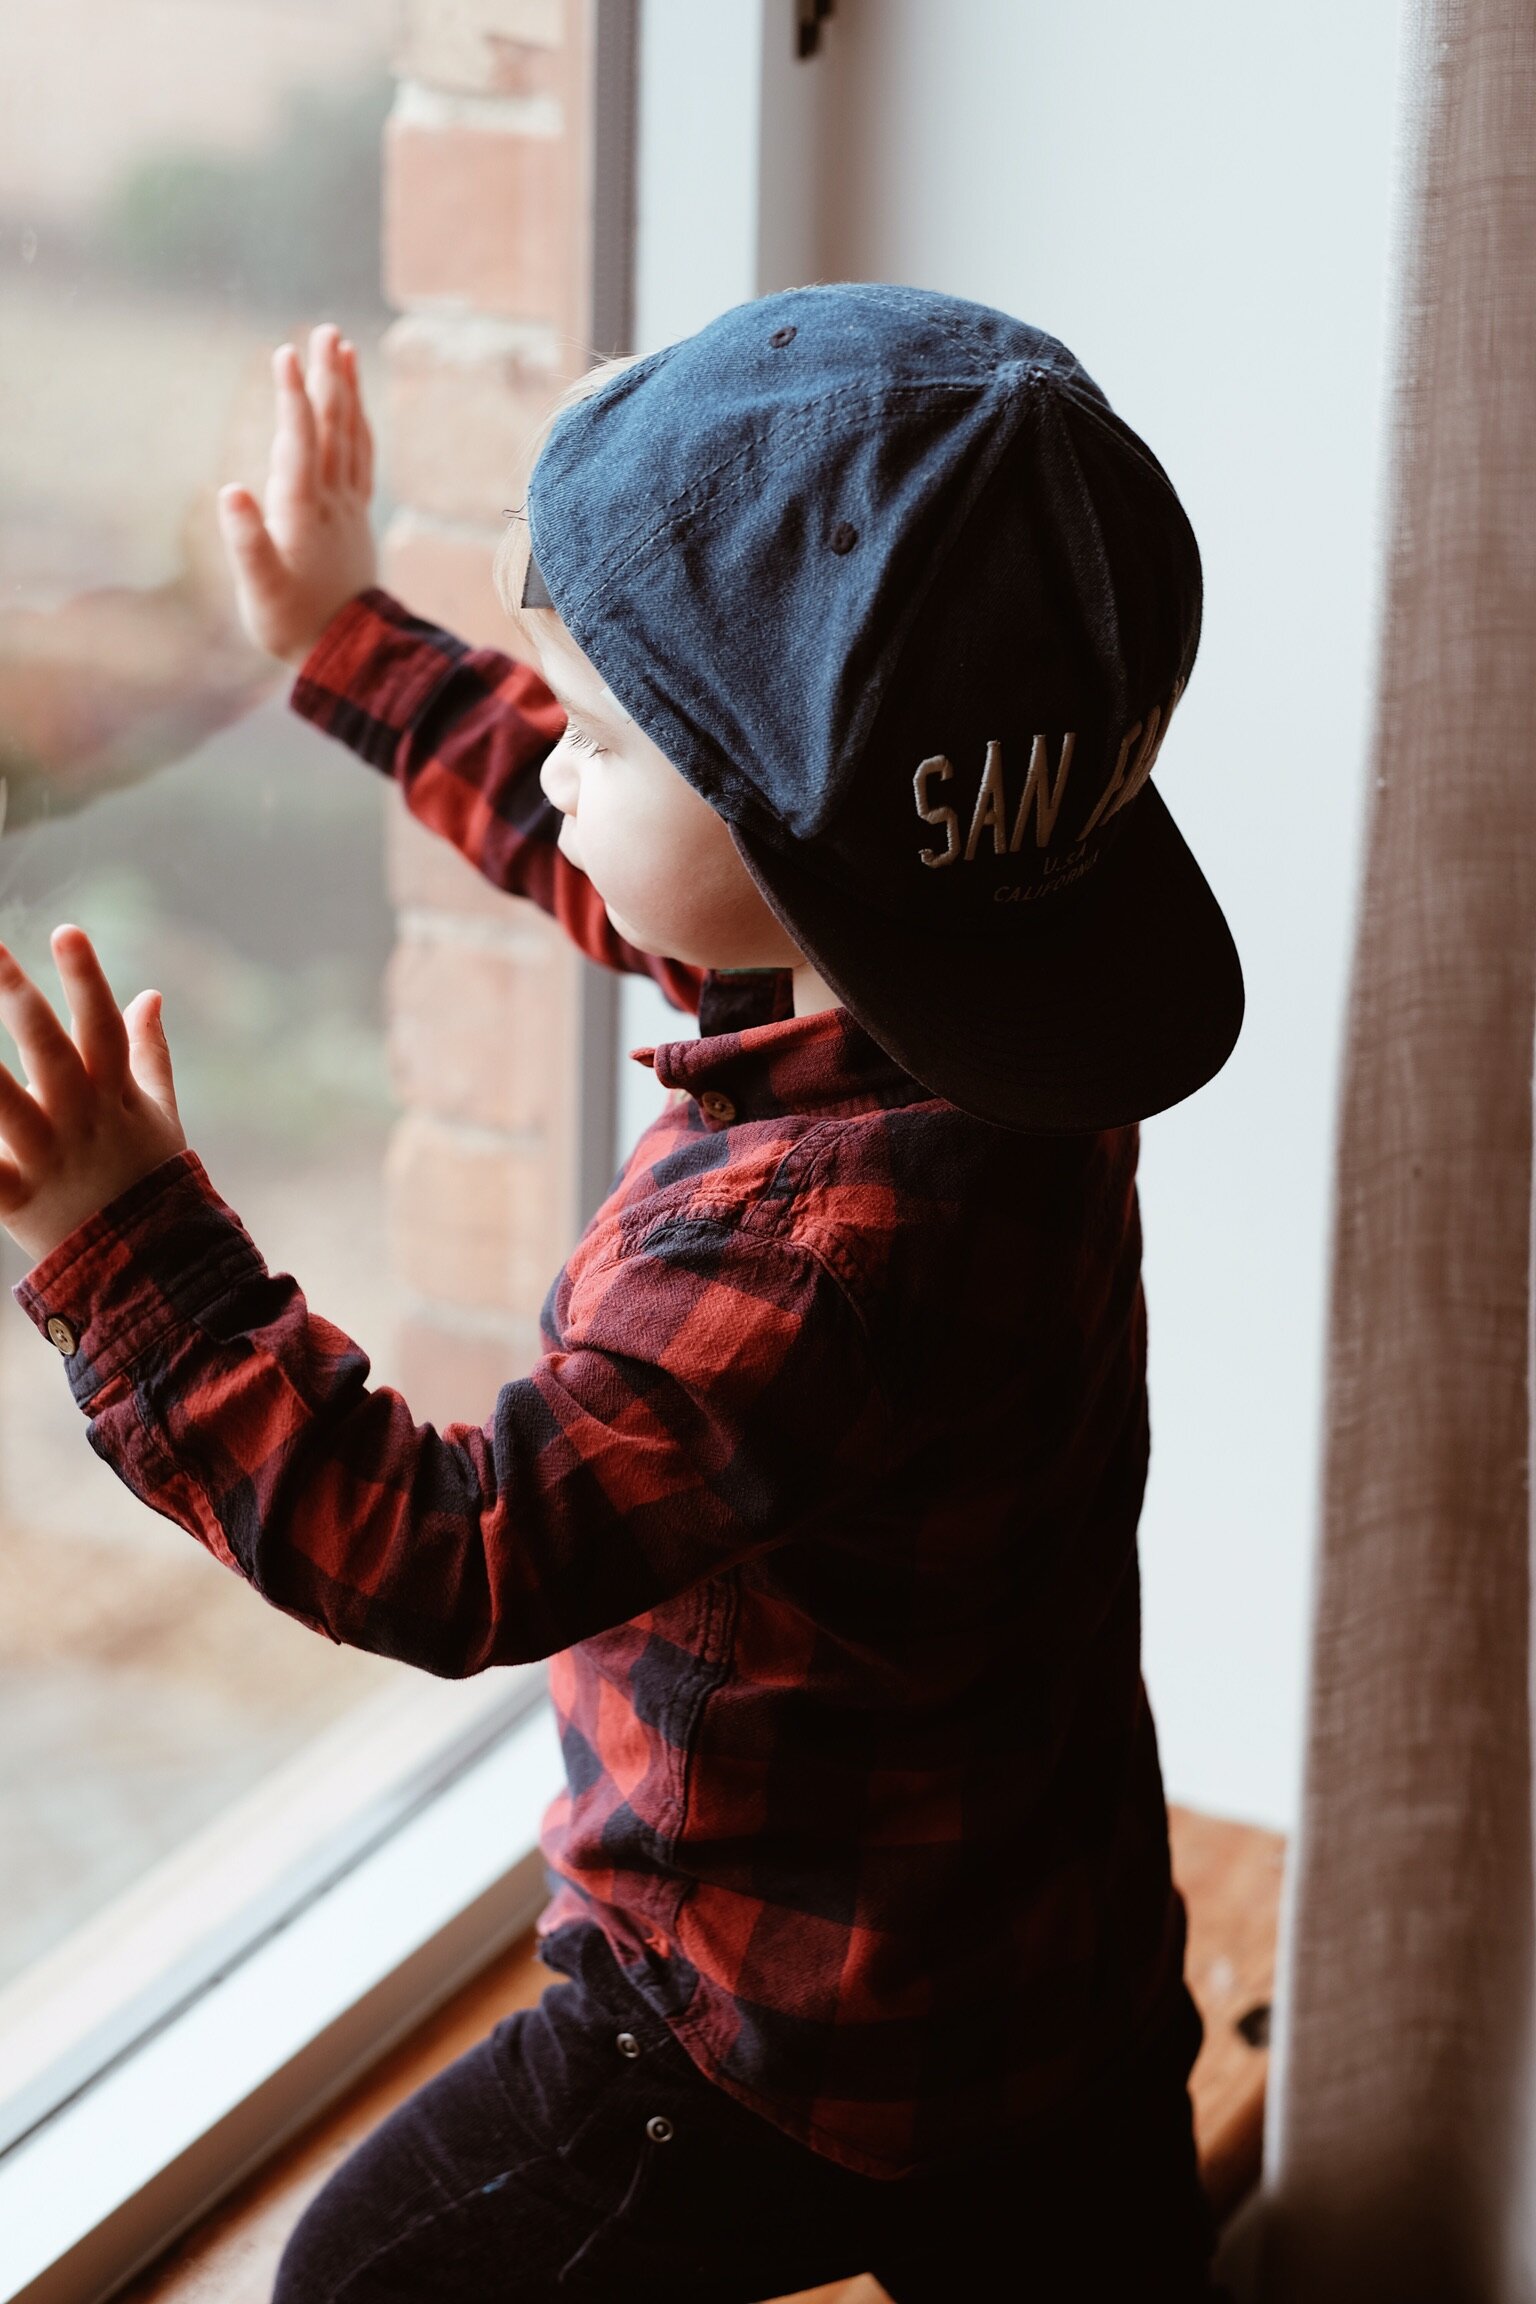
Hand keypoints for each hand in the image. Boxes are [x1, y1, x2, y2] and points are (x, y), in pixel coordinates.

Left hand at [0, 926, 186, 1265]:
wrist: (152, 1266)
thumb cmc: (149, 1181)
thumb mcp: (159, 1113)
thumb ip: (150, 1051)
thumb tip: (149, 994)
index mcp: (114, 1094)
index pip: (102, 1025)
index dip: (86, 978)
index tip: (66, 930)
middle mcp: (80, 1119)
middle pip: (48, 1050)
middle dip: (17, 1000)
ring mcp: (47, 1158)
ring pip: (5, 1106)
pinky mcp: (16, 1199)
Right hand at [216, 321, 377, 669]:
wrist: (345, 654)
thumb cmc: (291, 623)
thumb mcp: (260, 589)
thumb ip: (246, 542)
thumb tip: (230, 491)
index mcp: (302, 512)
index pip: (299, 442)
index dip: (293, 397)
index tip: (287, 352)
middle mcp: (331, 502)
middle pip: (333, 429)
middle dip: (329, 378)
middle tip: (326, 331)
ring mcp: (349, 507)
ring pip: (352, 438)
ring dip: (348, 393)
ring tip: (344, 350)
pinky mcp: (356, 517)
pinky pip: (362, 459)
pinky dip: (359, 426)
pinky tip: (356, 405)